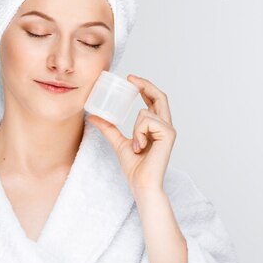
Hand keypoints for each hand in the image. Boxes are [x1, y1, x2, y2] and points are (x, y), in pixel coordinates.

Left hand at [86, 74, 176, 192]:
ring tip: (136, 145)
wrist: (141, 183)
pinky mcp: (168, 134)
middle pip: (160, 96)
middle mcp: (166, 125)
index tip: (130, 78)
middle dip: (146, 84)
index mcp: (157, 126)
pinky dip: (138, 133)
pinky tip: (141, 147)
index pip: (154, 100)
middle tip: (130, 78)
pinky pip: (147, 121)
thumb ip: (109, 128)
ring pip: (145, 112)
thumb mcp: (118, 143)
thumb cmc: (135, 168)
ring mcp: (169, 129)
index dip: (145, 86)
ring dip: (135, 128)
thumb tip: (94, 117)